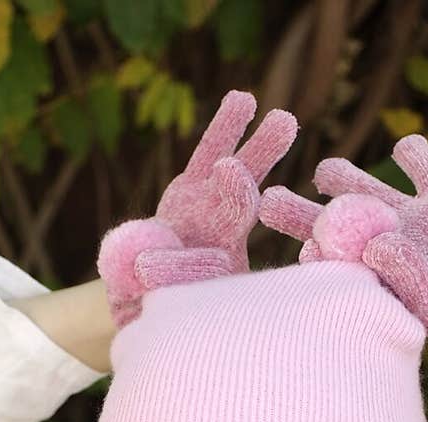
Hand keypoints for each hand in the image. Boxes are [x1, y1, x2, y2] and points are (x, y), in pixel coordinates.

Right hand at [98, 90, 296, 327]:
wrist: (142, 298)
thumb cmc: (156, 314)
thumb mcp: (157, 314)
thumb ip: (154, 289)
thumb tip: (142, 270)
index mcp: (222, 273)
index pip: (239, 242)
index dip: (242, 216)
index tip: (253, 195)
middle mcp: (224, 239)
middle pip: (249, 201)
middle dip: (265, 165)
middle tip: (285, 126)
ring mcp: (210, 210)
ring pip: (236, 173)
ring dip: (259, 145)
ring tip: (281, 114)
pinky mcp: (192, 188)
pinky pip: (207, 156)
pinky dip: (224, 131)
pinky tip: (244, 100)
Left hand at [259, 135, 427, 388]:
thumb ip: (406, 276)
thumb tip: (374, 242)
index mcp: (377, 279)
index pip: (328, 261)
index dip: (305, 248)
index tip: (290, 244)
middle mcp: (386, 247)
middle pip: (333, 223)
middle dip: (302, 211)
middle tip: (268, 198)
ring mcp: (414, 220)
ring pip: (368, 189)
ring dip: (345, 177)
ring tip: (325, 170)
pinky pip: (422, 166)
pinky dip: (412, 152)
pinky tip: (402, 149)